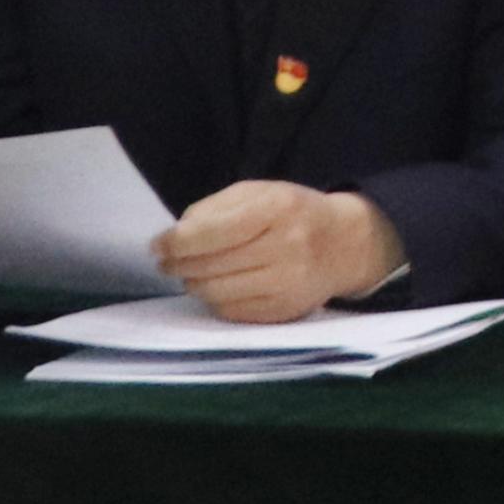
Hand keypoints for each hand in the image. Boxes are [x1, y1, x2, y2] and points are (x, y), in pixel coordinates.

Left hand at [157, 181, 404, 321]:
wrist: (345, 244)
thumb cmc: (293, 213)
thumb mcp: (259, 192)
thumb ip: (213, 209)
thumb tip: (171, 239)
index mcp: (278, 209)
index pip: (210, 233)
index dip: (175, 242)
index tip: (157, 245)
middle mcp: (287, 247)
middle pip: (207, 266)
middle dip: (178, 264)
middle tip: (168, 261)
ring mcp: (287, 283)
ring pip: (214, 293)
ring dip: (193, 283)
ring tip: (192, 272)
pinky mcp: (284, 310)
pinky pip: (230, 311)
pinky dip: (215, 299)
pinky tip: (220, 285)